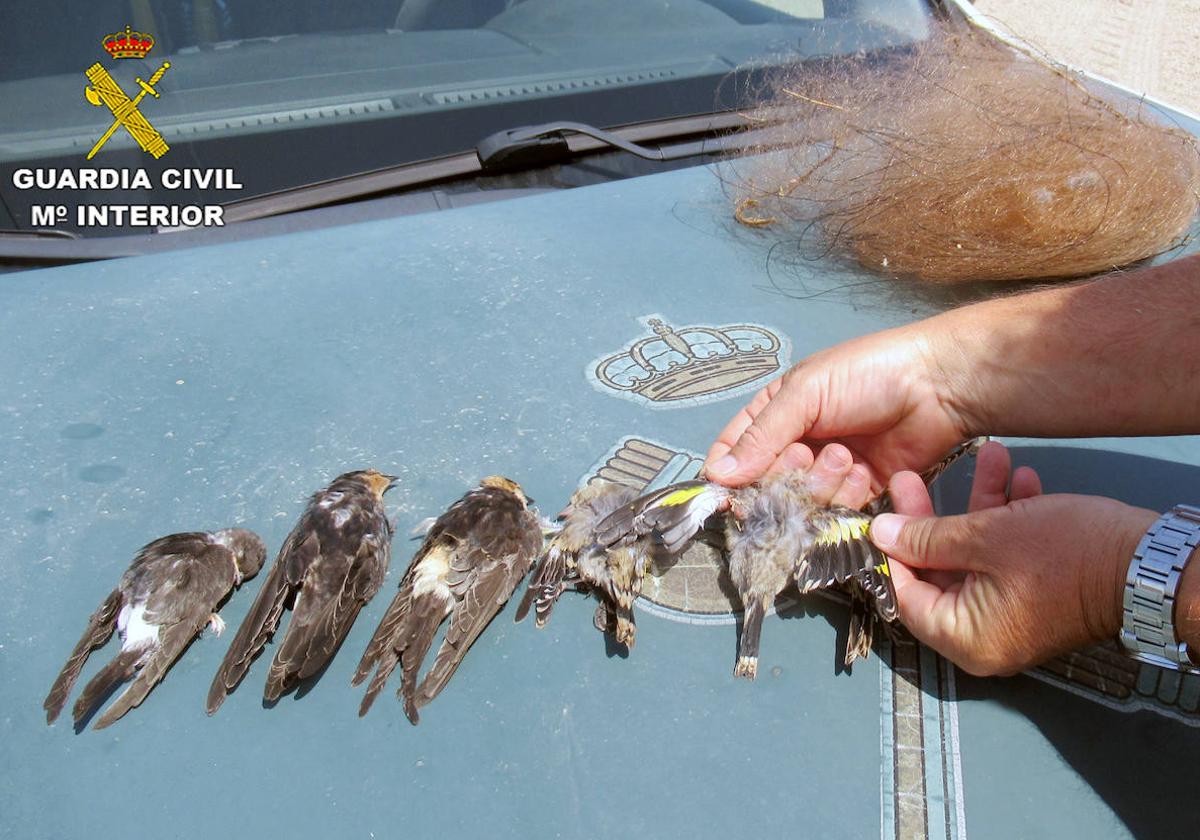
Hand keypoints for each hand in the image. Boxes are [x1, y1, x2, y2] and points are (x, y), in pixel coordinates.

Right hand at [703, 324, 971, 492]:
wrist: (939, 386)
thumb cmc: (867, 375)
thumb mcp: (805, 394)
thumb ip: (761, 436)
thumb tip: (716, 477)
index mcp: (774, 413)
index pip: (732, 452)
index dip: (727, 475)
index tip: (729, 495)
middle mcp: (796, 445)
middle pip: (765, 486)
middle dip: (783, 477)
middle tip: (806, 455)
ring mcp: (827, 473)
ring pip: (800, 504)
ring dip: (819, 486)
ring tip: (845, 457)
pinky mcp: (859, 494)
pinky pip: (835, 515)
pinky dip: (845, 500)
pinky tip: (863, 474)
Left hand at [873, 442, 1157, 675]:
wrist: (1151, 564)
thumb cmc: (1069, 556)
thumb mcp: (986, 537)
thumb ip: (927, 538)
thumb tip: (882, 534)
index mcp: (964, 637)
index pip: (905, 595)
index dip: (891, 550)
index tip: (882, 513)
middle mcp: (984, 637)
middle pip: (939, 570)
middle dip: (934, 515)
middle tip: (915, 477)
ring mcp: (1012, 616)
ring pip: (977, 554)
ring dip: (980, 505)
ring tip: (986, 458)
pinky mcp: (1038, 595)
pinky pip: (1008, 557)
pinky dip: (1010, 519)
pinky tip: (1021, 477)